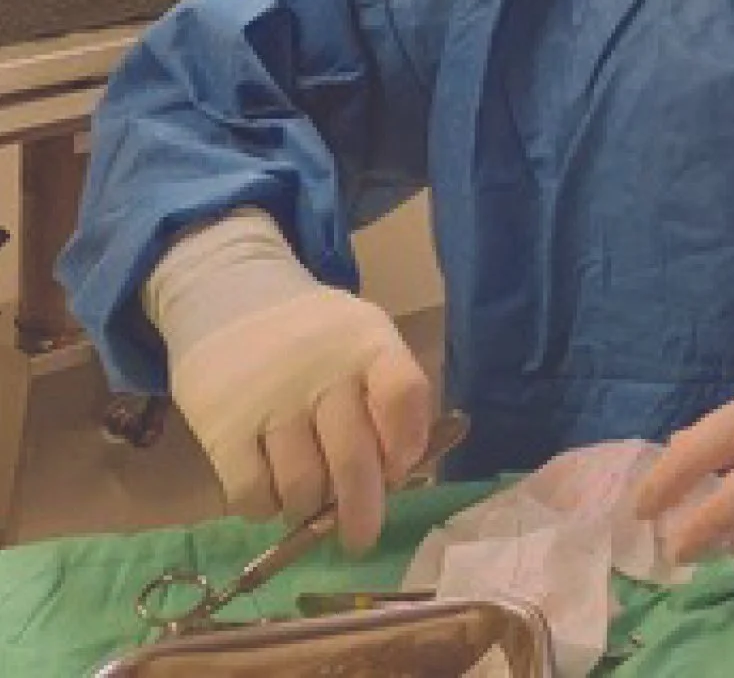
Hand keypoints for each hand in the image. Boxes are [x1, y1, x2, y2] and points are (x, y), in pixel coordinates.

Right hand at [146, 211, 431, 553]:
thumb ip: (385, 395)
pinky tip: (271, 493)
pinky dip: (265, 509)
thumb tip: (397, 476)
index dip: (408, 442)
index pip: (404, 395)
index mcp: (369, 344)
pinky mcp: (223, 429)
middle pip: (354, 458)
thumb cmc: (313, 335)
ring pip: (302, 487)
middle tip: (361, 538)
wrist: (231, 298)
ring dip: (309, 508)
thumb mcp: (362, 340)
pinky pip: (252, 495)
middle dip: (362, 511)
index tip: (399, 470)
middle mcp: (323, 372)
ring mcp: (271, 402)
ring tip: (309, 499)